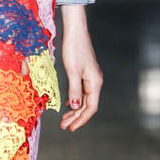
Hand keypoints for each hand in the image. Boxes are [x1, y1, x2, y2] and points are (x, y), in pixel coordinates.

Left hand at [58, 5, 102, 131]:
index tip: (71, 128)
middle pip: (87, 105)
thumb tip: (76, 106)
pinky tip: (68, 103)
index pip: (90, 107)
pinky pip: (81, 91)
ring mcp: (90, 77)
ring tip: (64, 118)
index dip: (81, 119)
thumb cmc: (74, 49)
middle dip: (75, 117)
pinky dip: (74, 99)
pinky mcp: (84, 73)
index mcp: (95, 83)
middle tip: (63, 126)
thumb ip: (74, 90)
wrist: (75, 32)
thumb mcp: (73, 71)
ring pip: (83, 99)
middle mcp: (95, 82)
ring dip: (74, 109)